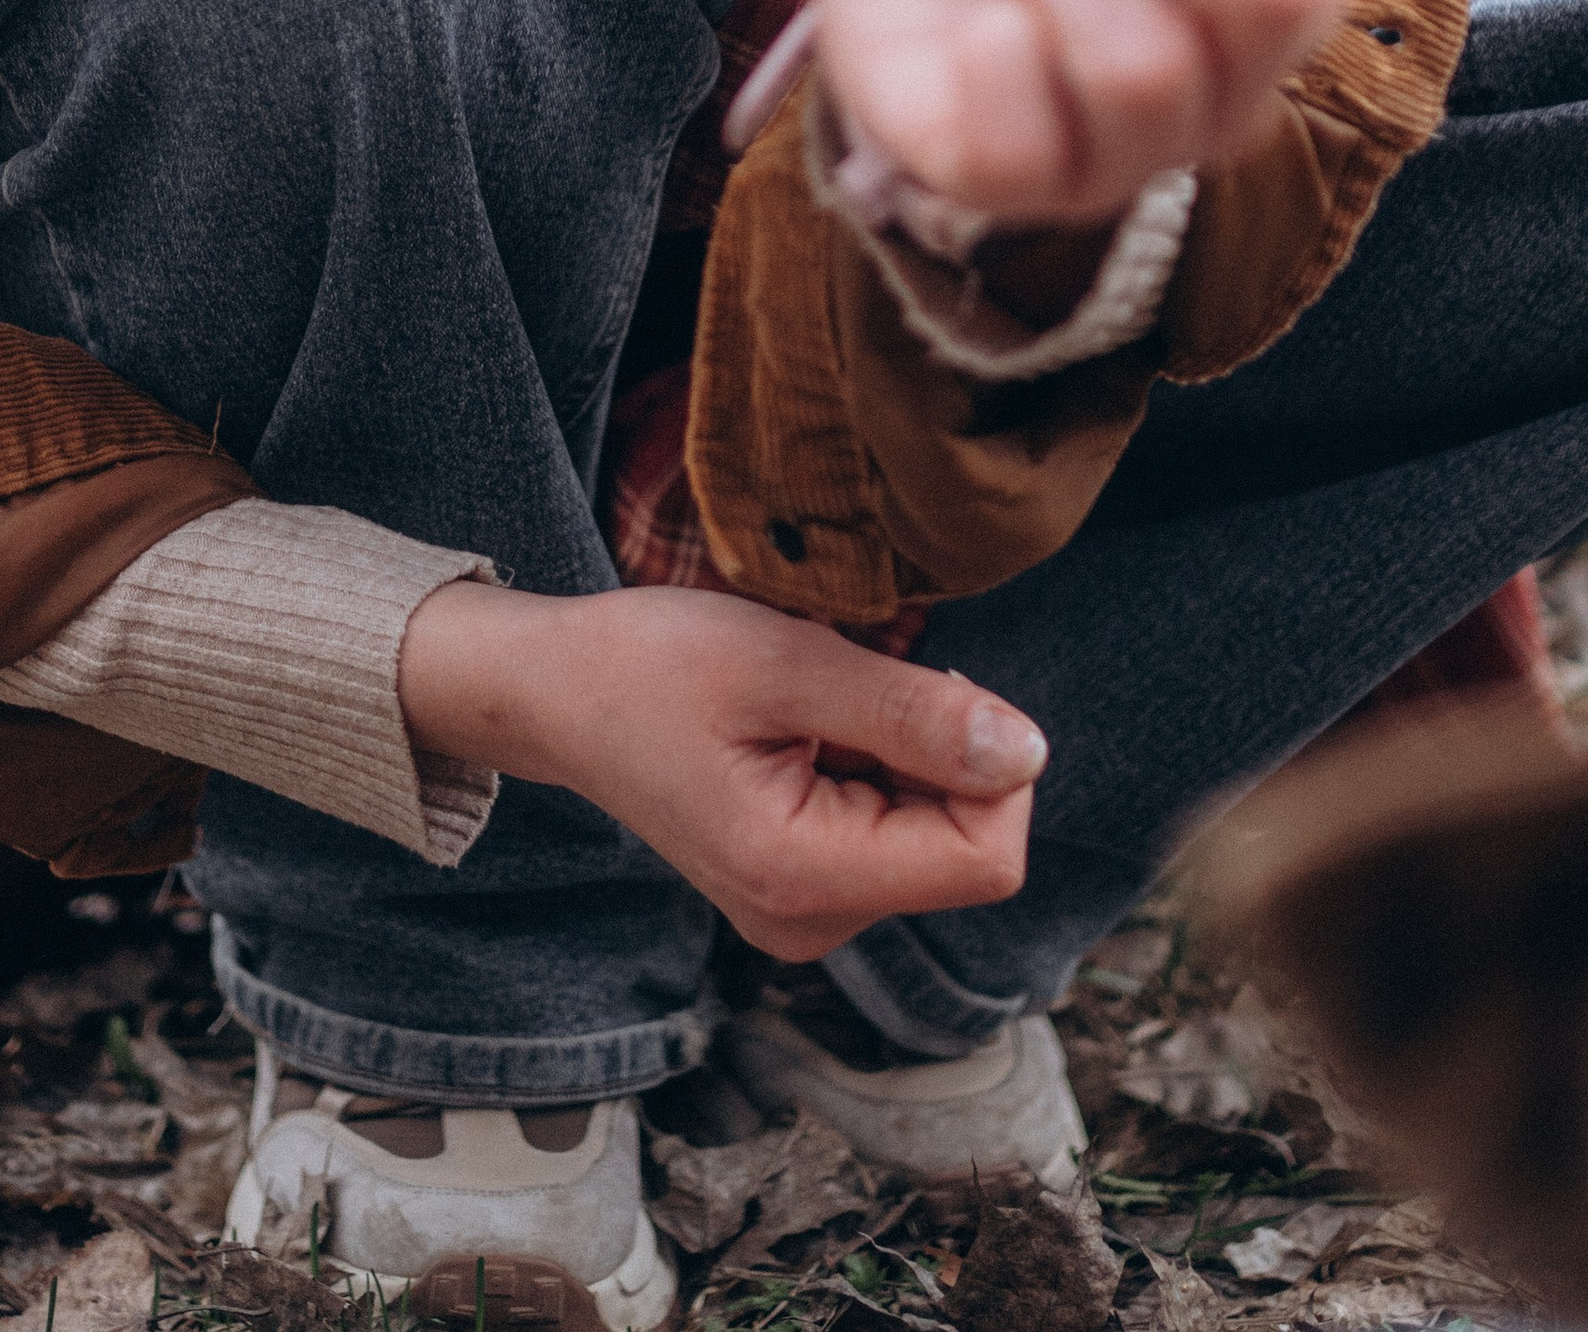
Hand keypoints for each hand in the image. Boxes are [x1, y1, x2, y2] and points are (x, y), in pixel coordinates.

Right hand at [397, 578, 1041, 958]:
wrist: (557, 694)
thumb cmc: (651, 664)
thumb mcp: (785, 663)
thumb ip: (913, 713)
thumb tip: (1030, 753)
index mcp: (802, 881)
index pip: (987, 859)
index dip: (990, 767)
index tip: (919, 689)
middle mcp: (811, 924)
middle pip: (965, 848)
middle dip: (937, 752)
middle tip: (844, 691)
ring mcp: (806, 914)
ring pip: (934, 835)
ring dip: (902, 754)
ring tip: (810, 710)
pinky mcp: (803, 890)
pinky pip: (893, 832)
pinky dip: (874, 768)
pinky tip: (804, 732)